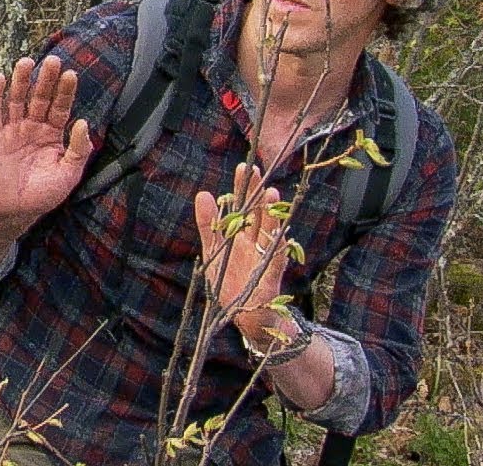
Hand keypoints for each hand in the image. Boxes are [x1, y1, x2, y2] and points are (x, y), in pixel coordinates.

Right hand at [0, 55, 92, 239]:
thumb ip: (78, 150)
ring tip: (27, 62)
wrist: (13, 212)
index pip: (60, 107)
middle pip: (40, 98)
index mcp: (52, 135)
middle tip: (53, 61)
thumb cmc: (43, 195)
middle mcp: (32, 128)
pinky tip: (1, 78)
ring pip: (17, 100)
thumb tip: (84, 122)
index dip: (65, 91)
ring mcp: (12, 130)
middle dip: (46, 80)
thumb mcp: (68, 175)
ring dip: (21, 80)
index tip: (71, 75)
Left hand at [194, 163, 287, 333]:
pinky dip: (278, 246)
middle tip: (255, 169)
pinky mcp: (270, 276)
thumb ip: (208, 224)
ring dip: (271, 213)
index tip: (243, 167)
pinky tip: (279, 233)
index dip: (243, 189)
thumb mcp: (214, 250)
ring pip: (269, 231)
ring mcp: (264, 257)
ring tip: (270, 193)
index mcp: (241, 235)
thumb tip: (203, 193)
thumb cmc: (231, 281)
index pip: (243, 207)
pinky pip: (276, 259)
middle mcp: (255, 242)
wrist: (248, 316)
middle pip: (257, 213)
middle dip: (256, 193)